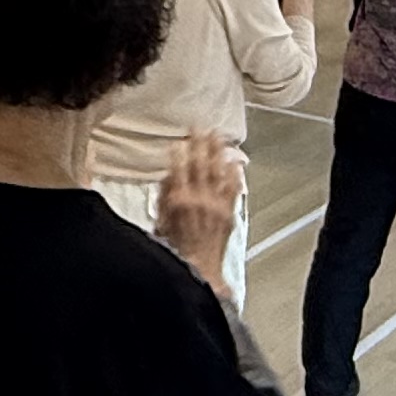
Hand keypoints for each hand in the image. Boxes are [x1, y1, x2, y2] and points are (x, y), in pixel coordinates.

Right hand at [157, 129, 242, 286]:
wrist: (198, 267)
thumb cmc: (176, 248)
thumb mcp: (160, 221)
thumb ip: (163, 197)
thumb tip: (167, 176)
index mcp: (178, 201)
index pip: (179, 169)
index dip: (179, 153)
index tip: (179, 141)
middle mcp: (198, 199)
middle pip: (199, 165)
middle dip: (199, 144)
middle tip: (199, 128)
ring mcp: (216, 205)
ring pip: (218, 172)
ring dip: (217, 152)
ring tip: (218, 136)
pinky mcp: (229, 212)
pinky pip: (233, 189)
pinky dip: (234, 174)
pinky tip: (235, 161)